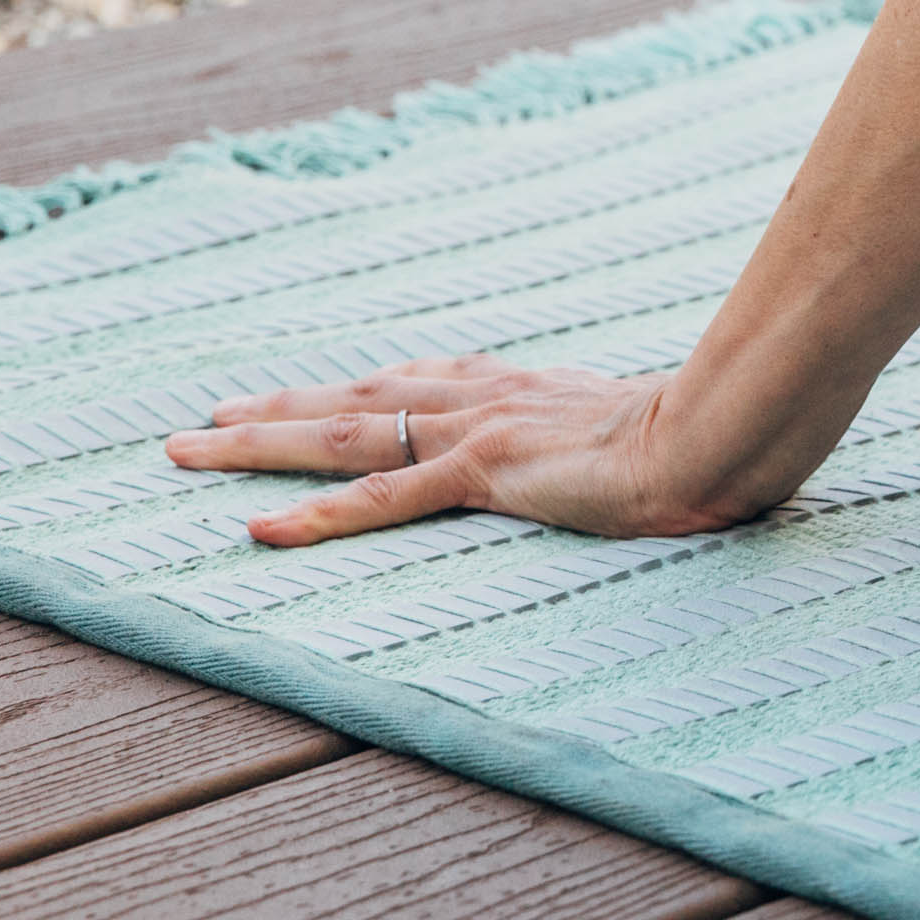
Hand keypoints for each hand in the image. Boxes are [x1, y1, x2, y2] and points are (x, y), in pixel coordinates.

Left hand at [162, 354, 782, 547]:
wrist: (728, 427)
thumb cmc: (710, 430)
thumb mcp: (650, 427)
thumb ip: (618, 432)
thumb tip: (635, 445)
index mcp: (521, 389)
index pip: (416, 388)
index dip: (353, 395)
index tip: (308, 398)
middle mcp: (484, 399)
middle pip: (356, 402)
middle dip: (276, 411)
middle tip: (204, 422)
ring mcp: (477, 433)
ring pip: (343, 437)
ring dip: (260, 445)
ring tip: (190, 452)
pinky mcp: (484, 472)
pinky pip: (383, 499)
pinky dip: (317, 516)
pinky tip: (259, 530)